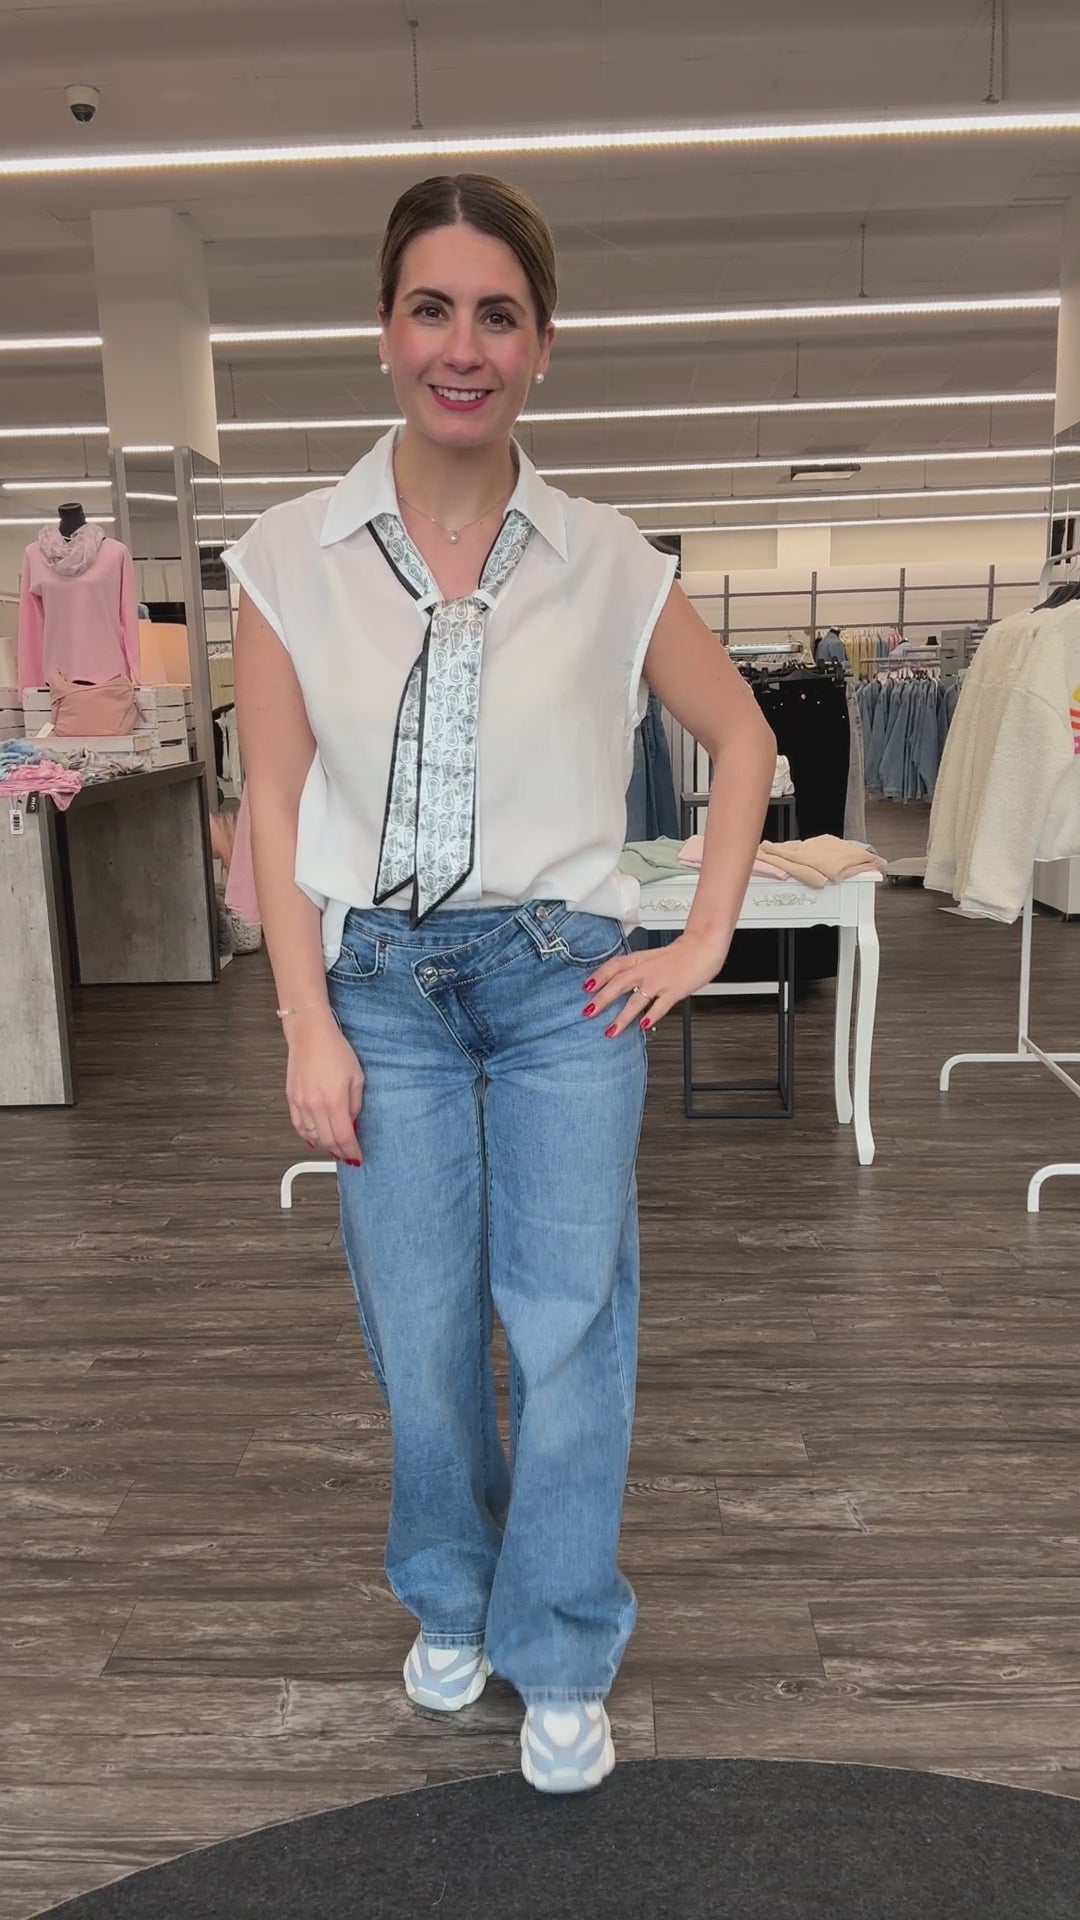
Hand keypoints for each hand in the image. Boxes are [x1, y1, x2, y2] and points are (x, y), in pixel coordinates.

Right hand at [284, 1007, 365, 1164]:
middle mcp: (315, 1105)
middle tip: (348, 1155)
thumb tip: (352, 1123)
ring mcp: (301, 1103)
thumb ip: (355, 1104)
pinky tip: (316, 1138)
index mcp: (335, 1100)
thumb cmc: (335, 1050)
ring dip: (325, 1145)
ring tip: (335, 1147)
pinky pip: (299, 1127)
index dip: (351, 1151)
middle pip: (328, 1141)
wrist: (310, 1035)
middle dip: (340, 1152)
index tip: (357, 1156)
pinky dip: (308, 1136)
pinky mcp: (291, 1099)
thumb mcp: (357, 1077)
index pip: (344, 1137)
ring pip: (312, 1137)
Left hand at [582, 930, 727, 1038]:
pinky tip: (643, 1025)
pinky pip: (661, 1005)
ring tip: (611, 1030)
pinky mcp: (675, 990)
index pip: (614, 966)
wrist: (702, 947)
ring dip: (622, 1016)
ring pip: (637, 999)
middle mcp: (646, 970)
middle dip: (602, 999)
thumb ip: (633, 970)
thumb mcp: (649, 958)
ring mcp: (660, 981)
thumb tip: (614, 984)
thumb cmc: (677, 955)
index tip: (585, 987)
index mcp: (639, 960)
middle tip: (588, 1012)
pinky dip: (652, 1015)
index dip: (598, 975)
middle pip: (619, 983)